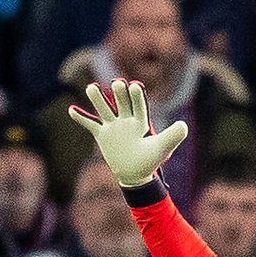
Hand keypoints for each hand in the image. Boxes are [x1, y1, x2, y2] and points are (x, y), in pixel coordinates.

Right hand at [68, 79, 187, 188]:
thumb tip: (184, 125)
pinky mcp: (102, 135)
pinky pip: (90, 124)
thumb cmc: (150, 160)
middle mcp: (126, 120)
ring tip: (91, 87)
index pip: (139, 106)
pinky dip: (81, 118)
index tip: (135, 86)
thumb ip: (173, 136)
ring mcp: (113, 126)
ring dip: (98, 99)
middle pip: (121, 103)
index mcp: (141, 121)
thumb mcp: (162, 148)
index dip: (137, 97)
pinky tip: (71, 109)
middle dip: (119, 94)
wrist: (135, 174)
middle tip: (117, 82)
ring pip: (104, 109)